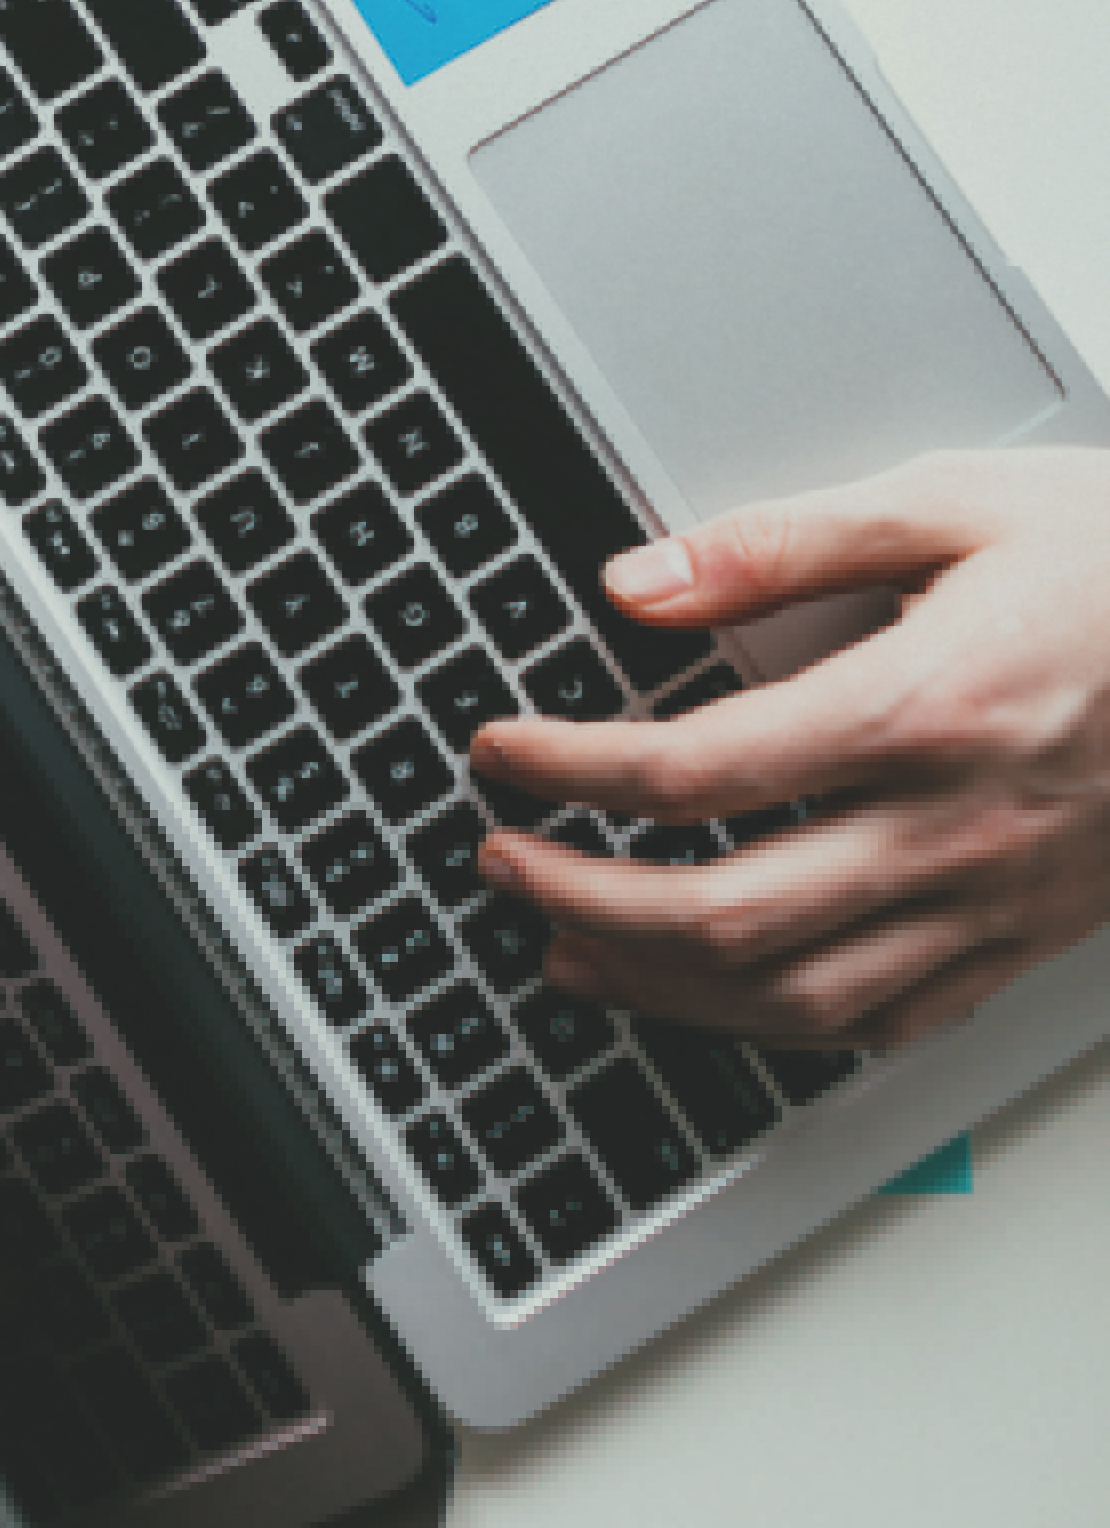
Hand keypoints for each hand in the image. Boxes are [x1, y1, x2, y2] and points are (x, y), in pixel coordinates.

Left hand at [469, 452, 1109, 1051]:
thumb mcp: (952, 501)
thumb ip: (781, 543)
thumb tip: (637, 584)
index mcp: (928, 708)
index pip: (695, 772)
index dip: (570, 771)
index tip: (502, 750)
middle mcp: (959, 827)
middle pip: (727, 913)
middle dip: (585, 894)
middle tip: (501, 853)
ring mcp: (997, 902)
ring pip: (796, 998)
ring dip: (658, 987)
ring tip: (567, 941)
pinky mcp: (1026, 940)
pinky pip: (886, 1020)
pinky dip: (775, 1025)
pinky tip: (712, 996)